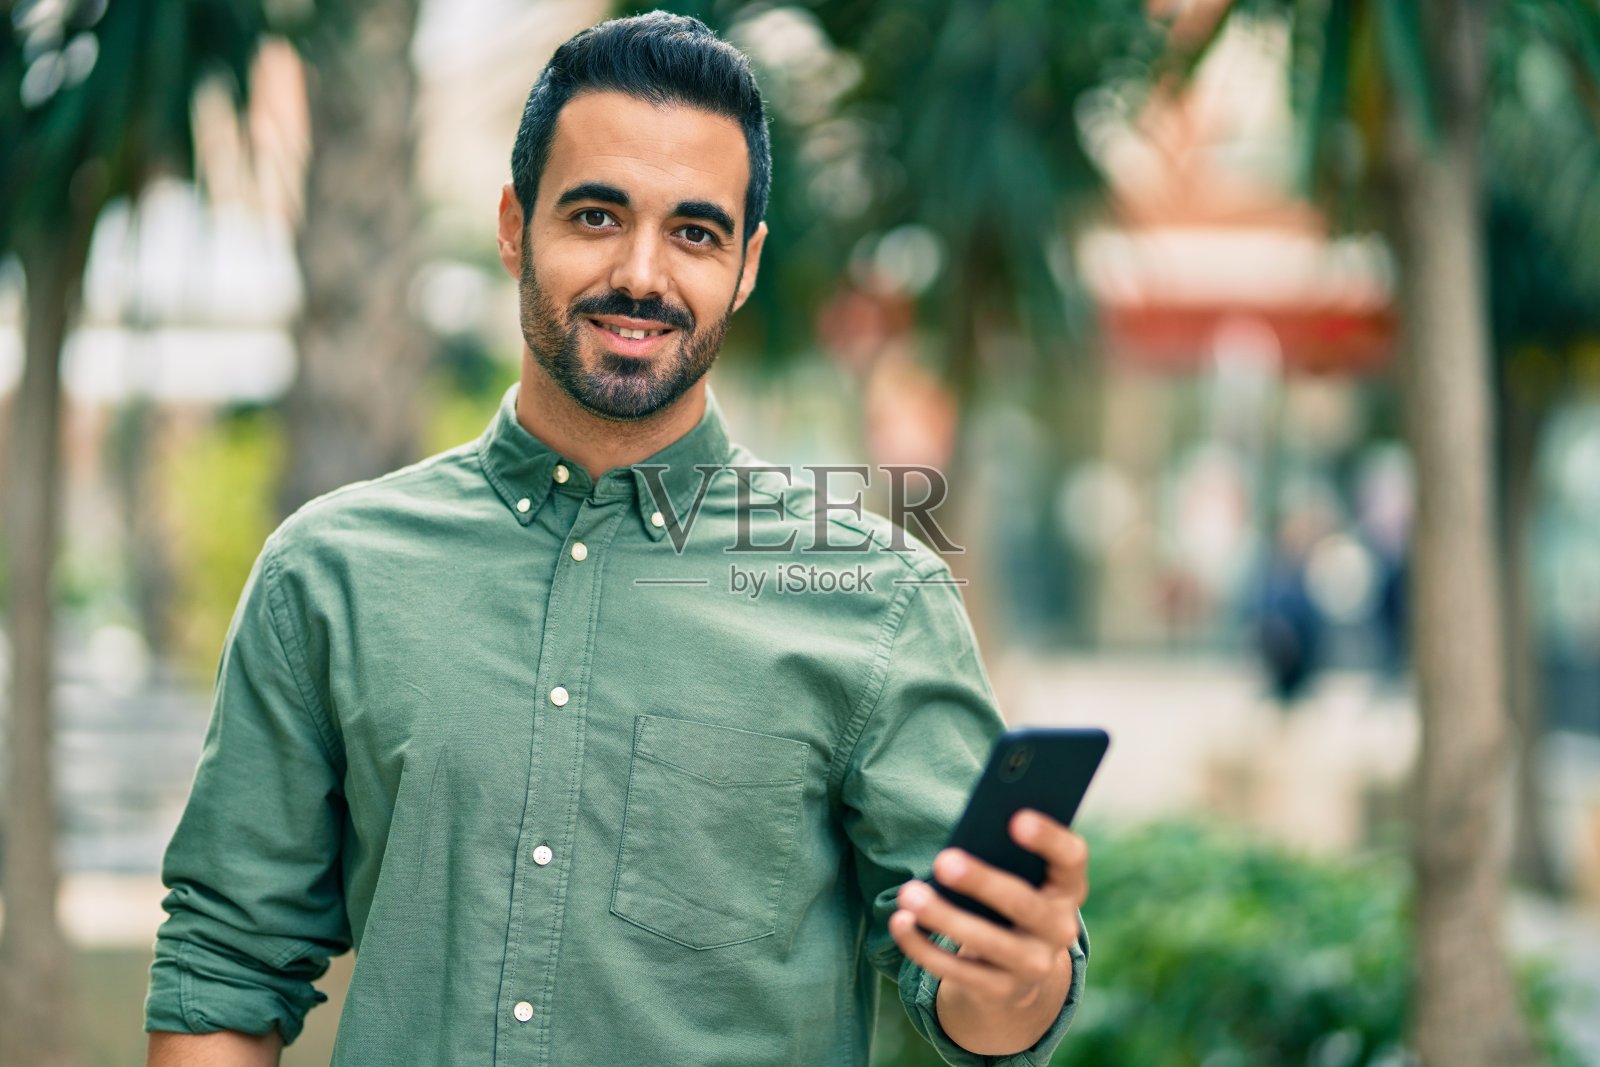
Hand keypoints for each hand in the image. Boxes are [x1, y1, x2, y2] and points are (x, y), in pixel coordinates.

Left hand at [889, 810, 1087, 1023]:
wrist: (1019, 970)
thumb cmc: (1009, 899)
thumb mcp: (1018, 877)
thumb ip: (1002, 854)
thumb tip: (962, 839)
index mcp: (1067, 886)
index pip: (1070, 858)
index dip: (1048, 838)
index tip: (1016, 818)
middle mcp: (1061, 929)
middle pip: (1025, 905)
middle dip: (982, 882)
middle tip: (943, 860)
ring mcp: (1033, 966)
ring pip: (989, 943)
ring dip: (944, 917)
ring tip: (909, 894)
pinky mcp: (1001, 991)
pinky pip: (958, 972)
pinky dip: (923, 947)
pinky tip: (900, 922)